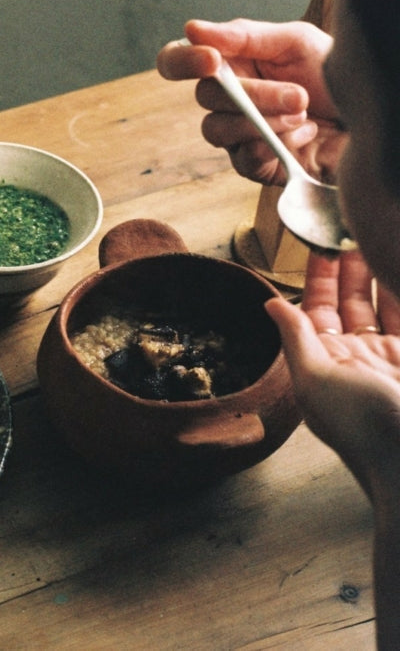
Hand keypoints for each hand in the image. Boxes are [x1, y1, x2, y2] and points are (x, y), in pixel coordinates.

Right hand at [157, 18, 345, 184]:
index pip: (177, 62)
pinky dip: (277, 144)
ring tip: (303, 114)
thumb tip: (192, 30)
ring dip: (263, 121)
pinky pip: (244, 158)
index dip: (183, 62)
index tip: (211, 61)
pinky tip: (304, 135)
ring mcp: (235, 135)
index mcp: (229, 64)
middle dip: (252, 95)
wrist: (367, 117)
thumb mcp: (294, 42)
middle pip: (204, 97)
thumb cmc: (331, 77)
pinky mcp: (252, 166)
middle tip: (297, 95)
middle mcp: (225, 100)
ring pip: (218, 129)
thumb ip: (244, 35)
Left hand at [265, 251, 399, 501]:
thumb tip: (268, 303)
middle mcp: (360, 358)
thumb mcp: (316, 381)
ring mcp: (393, 358)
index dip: (319, 276)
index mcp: (325, 363)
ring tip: (381, 237)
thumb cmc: (363, 428)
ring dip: (384, 274)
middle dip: (354, 266)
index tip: (321, 240)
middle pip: (355, 302)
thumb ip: (296, 339)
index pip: (317, 309)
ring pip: (389, 305)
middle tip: (355, 227)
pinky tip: (398, 265)